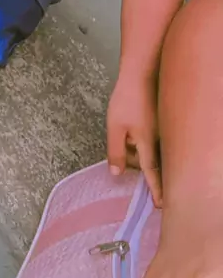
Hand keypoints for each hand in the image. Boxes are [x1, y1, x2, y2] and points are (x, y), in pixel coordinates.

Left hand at [107, 74, 161, 206]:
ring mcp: (162, 130)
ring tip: (124, 135)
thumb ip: (116, 152)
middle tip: (126, 158)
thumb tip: (117, 174)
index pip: (152, 173)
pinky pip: (152, 139)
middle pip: (150, 162)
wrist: (142, 72)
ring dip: (138, 150)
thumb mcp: (115, 127)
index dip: (155, 190)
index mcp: (148, 144)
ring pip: (150, 150)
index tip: (160, 206)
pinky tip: (130, 128)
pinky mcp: (161, 122)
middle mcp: (160, 140)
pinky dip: (141, 140)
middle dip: (139, 165)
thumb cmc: (127, 99)